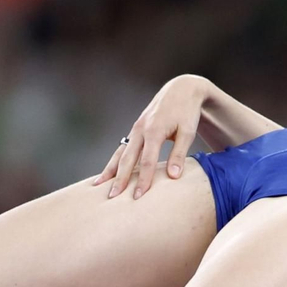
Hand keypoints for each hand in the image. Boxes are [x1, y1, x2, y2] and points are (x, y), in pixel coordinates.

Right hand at [94, 74, 211, 198]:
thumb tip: (173, 177)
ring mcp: (135, 129)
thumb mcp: (188, 132)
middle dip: (120, 179)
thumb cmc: (187, 112)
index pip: (147, 161)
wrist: (181, 89)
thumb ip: (179, 154)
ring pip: (120, 153)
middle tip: (112, 197)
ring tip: (98, 186)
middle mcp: (140, 130)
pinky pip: (122, 148)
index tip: (138, 197)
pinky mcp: (135, 130)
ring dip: (110, 171)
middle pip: (128, 159)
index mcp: (154, 130)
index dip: (143, 180)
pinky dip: (114, 162)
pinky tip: (107, 173)